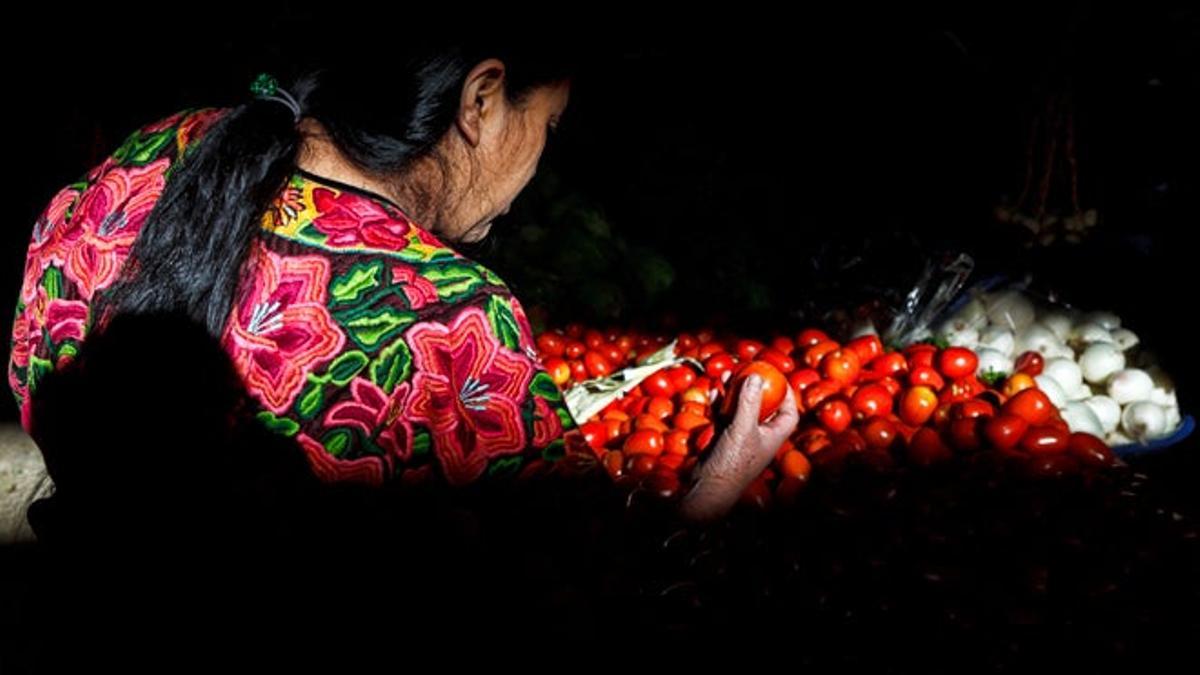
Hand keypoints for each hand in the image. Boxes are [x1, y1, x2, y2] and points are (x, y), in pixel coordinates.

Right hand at [677, 374, 798, 522]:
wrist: (708, 487)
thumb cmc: (731, 463)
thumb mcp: (742, 429)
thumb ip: (748, 403)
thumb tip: (756, 376)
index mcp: (773, 436)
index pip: (789, 413)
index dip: (787, 394)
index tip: (778, 377)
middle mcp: (760, 436)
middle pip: (763, 406)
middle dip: (754, 387)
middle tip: (746, 370)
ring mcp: (742, 437)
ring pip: (741, 408)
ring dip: (733, 392)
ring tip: (725, 375)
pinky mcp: (724, 438)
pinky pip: (725, 416)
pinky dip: (720, 404)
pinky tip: (714, 393)